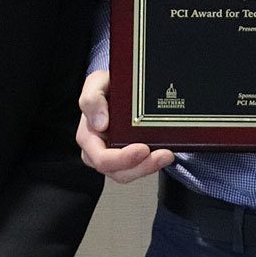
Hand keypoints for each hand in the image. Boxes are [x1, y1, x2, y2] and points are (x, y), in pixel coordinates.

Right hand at [76, 69, 174, 183]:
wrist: (115, 85)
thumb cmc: (103, 87)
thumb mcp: (95, 84)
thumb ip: (92, 99)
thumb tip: (100, 123)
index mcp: (88, 138)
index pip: (102, 159)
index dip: (123, 158)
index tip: (143, 148)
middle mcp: (99, 152)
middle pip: (119, 172)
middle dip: (143, 167)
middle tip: (163, 154)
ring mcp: (115, 156)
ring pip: (131, 173)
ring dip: (151, 166)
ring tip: (167, 155)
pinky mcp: (129, 156)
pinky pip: (140, 166)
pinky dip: (153, 162)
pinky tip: (165, 153)